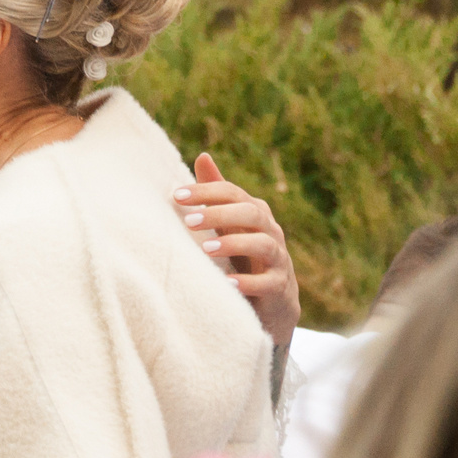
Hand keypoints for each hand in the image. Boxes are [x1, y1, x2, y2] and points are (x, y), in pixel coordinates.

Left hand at [175, 152, 300, 348]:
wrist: (274, 302)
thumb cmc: (244, 254)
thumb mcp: (229, 223)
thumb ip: (217, 193)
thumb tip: (202, 156)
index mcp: (255, 212)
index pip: (233, 193)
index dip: (207, 191)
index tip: (177, 195)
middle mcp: (271, 231)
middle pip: (251, 214)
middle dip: (220, 215)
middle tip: (189, 221)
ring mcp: (279, 259)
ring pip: (264, 245)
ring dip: (234, 244)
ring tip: (206, 249)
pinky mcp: (280, 288)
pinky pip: (268, 283)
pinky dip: (248, 282)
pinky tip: (227, 284)